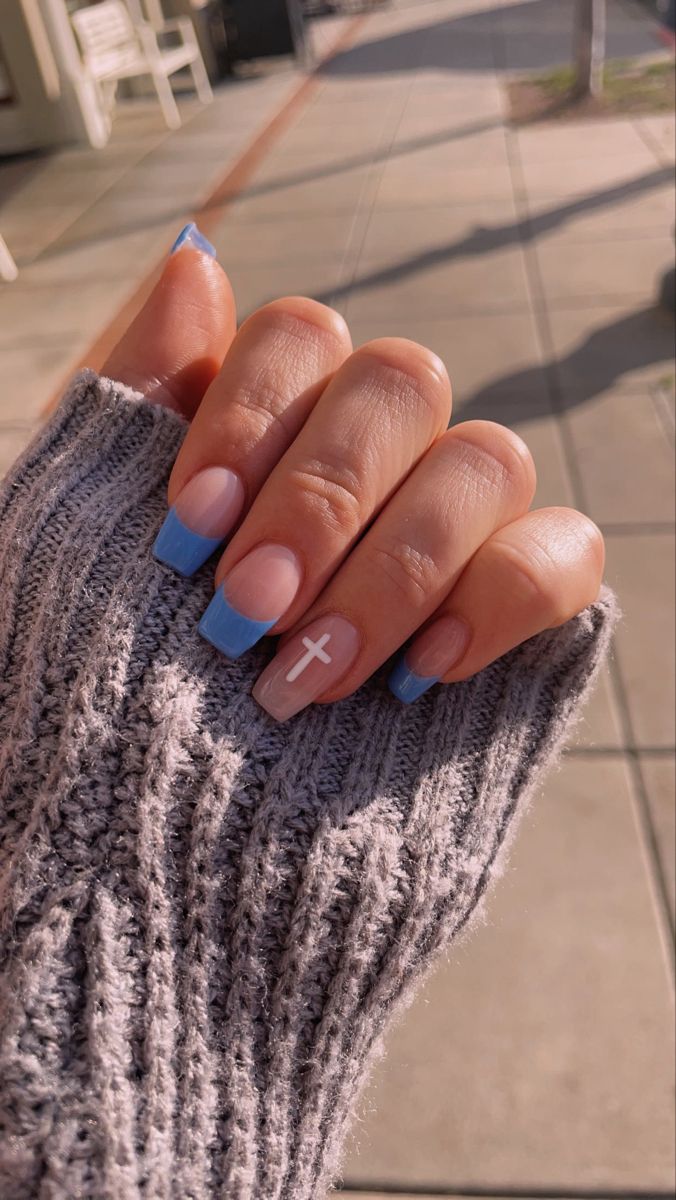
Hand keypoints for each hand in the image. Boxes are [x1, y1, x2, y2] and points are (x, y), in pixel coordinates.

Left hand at [104, 224, 603, 720]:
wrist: (164, 815)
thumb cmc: (108, 665)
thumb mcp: (83, 529)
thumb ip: (139, 397)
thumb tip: (194, 257)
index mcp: (278, 421)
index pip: (302, 334)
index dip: (251, 417)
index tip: (190, 532)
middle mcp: (377, 454)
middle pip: (405, 381)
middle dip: (325, 502)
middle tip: (250, 614)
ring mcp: (452, 525)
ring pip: (490, 459)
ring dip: (400, 567)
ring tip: (315, 673)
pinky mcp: (514, 607)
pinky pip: (565, 553)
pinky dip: (500, 599)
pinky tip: (421, 668)